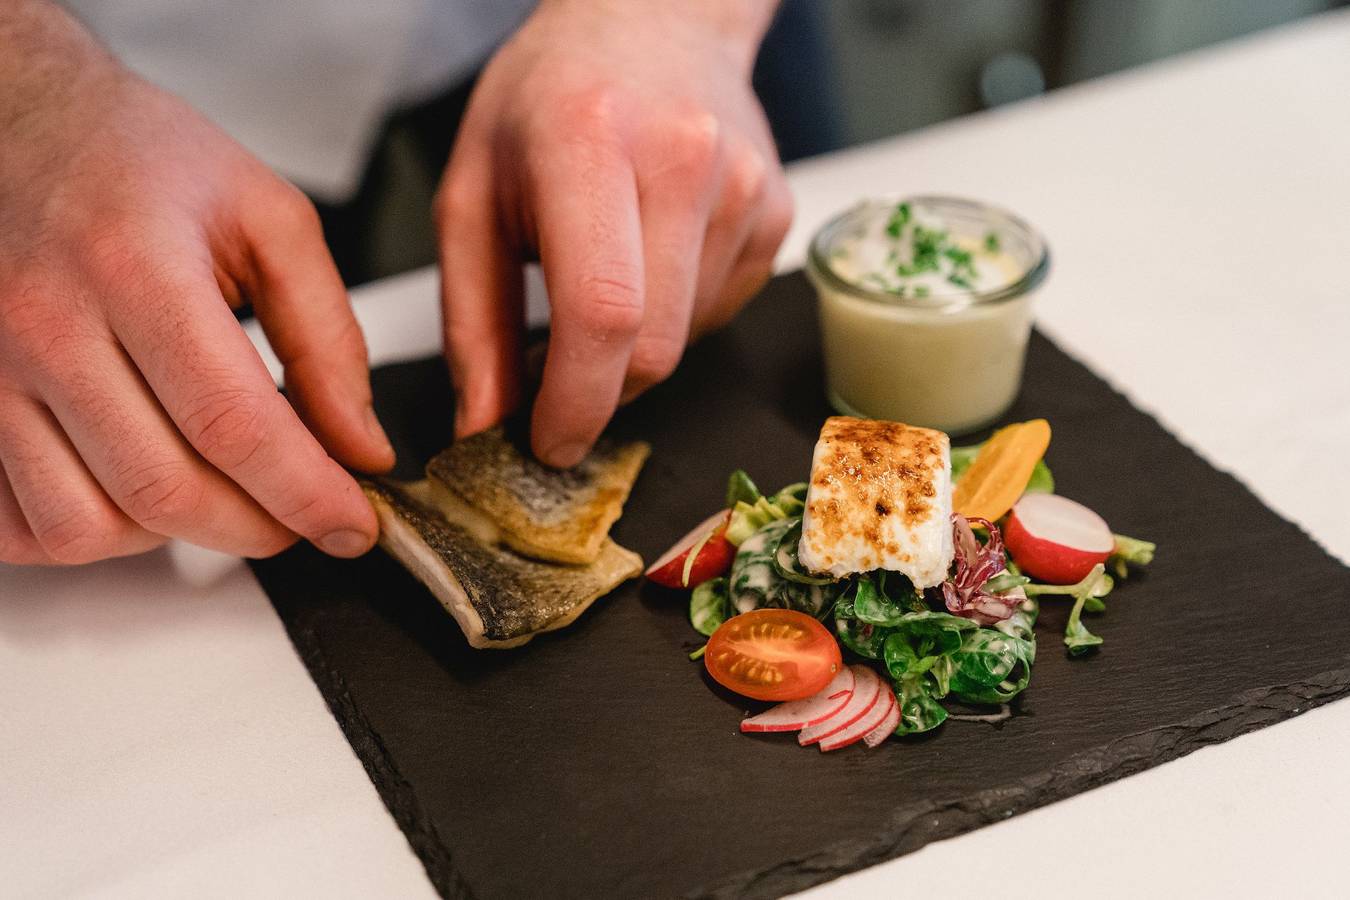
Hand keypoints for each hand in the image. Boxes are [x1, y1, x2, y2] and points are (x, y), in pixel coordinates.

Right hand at [0, 3, 392, 564]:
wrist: (13, 122)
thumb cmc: (137, 160)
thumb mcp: (268, 217)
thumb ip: (327, 338)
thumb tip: (360, 446)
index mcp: (136, 269)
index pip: (233, 425)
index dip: (306, 494)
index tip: (354, 525)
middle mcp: (46, 326)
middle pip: (165, 490)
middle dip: (258, 528)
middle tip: (301, 514)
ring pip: (87, 527)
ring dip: (174, 538)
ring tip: (217, 489)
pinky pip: (17, 527)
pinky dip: (88, 535)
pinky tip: (134, 492)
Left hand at [436, 0, 791, 466]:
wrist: (652, 19)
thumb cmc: (549, 97)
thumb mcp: (471, 195)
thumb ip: (472, 322)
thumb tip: (483, 426)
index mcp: (590, 143)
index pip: (601, 313)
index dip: (575, 403)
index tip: (545, 441)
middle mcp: (685, 160)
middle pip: (653, 348)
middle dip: (600, 390)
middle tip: (557, 371)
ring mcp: (744, 186)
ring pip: (688, 340)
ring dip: (635, 344)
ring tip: (605, 272)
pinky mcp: (775, 211)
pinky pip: (720, 311)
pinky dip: (676, 313)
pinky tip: (652, 254)